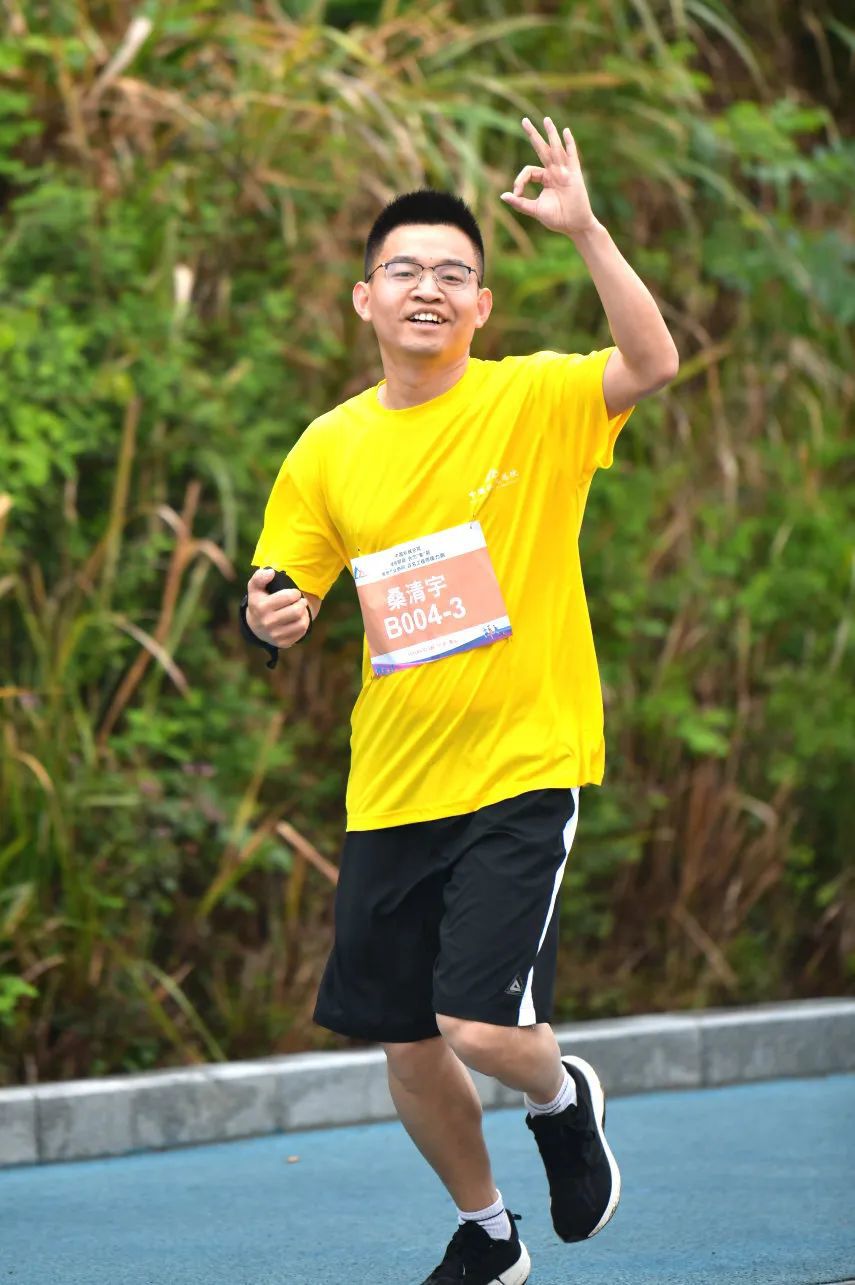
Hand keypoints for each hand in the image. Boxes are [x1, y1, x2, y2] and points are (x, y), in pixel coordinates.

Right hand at [246, 567, 310, 648]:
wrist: (256, 626)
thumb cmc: (259, 601)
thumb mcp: (255, 588)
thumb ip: (260, 577)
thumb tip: (271, 572)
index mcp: (261, 607)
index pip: (288, 597)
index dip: (295, 593)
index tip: (294, 593)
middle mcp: (267, 622)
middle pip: (296, 610)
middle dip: (301, 603)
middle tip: (300, 601)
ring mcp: (274, 635)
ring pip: (301, 622)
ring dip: (304, 613)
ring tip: (300, 609)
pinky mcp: (282, 643)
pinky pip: (301, 632)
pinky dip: (304, 623)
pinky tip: (299, 619)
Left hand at [500, 116, 595, 236]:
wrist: (575, 225)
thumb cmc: (557, 219)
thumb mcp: (535, 210)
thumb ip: (520, 203)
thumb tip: (502, 196)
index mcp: (545, 179)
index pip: (529, 171)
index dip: (520, 180)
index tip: (517, 193)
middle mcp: (554, 172)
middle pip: (542, 149)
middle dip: (533, 135)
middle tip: (523, 120)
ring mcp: (565, 171)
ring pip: (555, 149)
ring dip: (550, 134)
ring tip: (545, 119)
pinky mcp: (574, 174)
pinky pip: (572, 156)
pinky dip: (569, 144)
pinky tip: (565, 132)